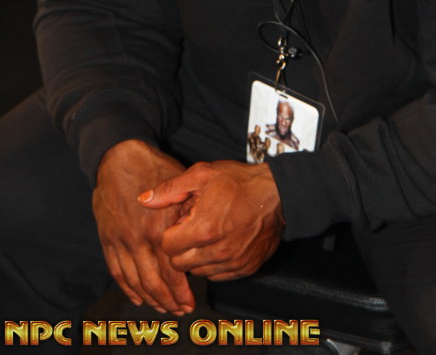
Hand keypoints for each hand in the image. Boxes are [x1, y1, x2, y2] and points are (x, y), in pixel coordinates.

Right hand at [92, 139, 194, 314]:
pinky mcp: (107, 239)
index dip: (181, 290)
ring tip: (162, 308)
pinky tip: (137, 296)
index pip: (172, 270)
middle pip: (154, 282)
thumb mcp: (181, 185)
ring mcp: (121, 241)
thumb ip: (188, 213)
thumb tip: (198, 238)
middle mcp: (140, 239)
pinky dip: (127, 287)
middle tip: (180, 310)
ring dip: (149, 299)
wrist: (119, 157)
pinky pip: (116, 271)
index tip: (190, 301)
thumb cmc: (154, 167)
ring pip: (135, 281)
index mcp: (160, 227)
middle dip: (168, 301)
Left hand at [138, 160, 284, 280]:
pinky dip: (215, 263)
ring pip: (198, 271)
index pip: (168, 247)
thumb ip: (170, 189)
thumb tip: (143, 200)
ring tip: (209, 233)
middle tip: (194, 227)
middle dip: (181, 247)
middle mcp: (218, 250)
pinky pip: (218, 275)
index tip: (182, 221)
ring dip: (197, 257)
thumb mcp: (203, 174)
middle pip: (180, 264)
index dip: (171, 233)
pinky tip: (222, 242)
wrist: (277, 193)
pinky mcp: (245, 268)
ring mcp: (233, 262)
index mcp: (204, 228)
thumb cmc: (238, 181)